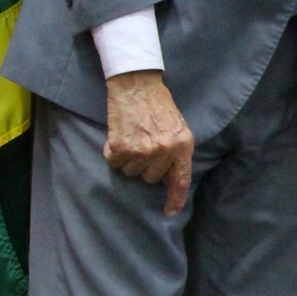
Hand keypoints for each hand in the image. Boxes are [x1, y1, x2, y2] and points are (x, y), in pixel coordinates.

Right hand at [103, 70, 194, 215]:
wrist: (137, 84)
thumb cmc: (158, 104)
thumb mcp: (178, 127)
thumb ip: (177, 152)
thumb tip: (170, 180)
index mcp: (182, 145)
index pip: (180, 181)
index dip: (175, 199)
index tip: (169, 212)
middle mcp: (164, 151)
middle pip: (150, 178)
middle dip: (145, 166)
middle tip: (143, 145)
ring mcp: (142, 150)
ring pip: (131, 172)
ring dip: (129, 160)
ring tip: (132, 137)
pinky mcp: (121, 147)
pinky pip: (114, 163)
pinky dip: (113, 153)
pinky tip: (119, 136)